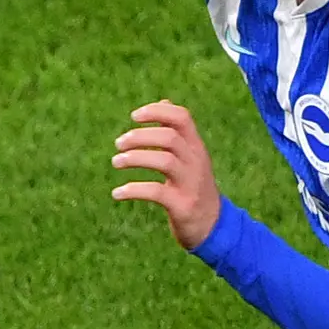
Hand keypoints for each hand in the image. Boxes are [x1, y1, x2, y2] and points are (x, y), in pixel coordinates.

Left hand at [111, 101, 224, 249]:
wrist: (213, 226)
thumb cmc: (194, 187)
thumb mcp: (190, 157)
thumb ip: (177, 132)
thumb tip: (164, 102)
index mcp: (196, 147)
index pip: (182, 117)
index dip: (157, 111)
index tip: (134, 116)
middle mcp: (196, 162)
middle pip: (169, 137)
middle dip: (140, 136)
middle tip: (118, 144)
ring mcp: (191, 184)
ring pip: (164, 161)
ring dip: (135, 159)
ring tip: (116, 162)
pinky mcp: (182, 206)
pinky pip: (156, 192)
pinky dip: (133, 189)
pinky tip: (117, 193)